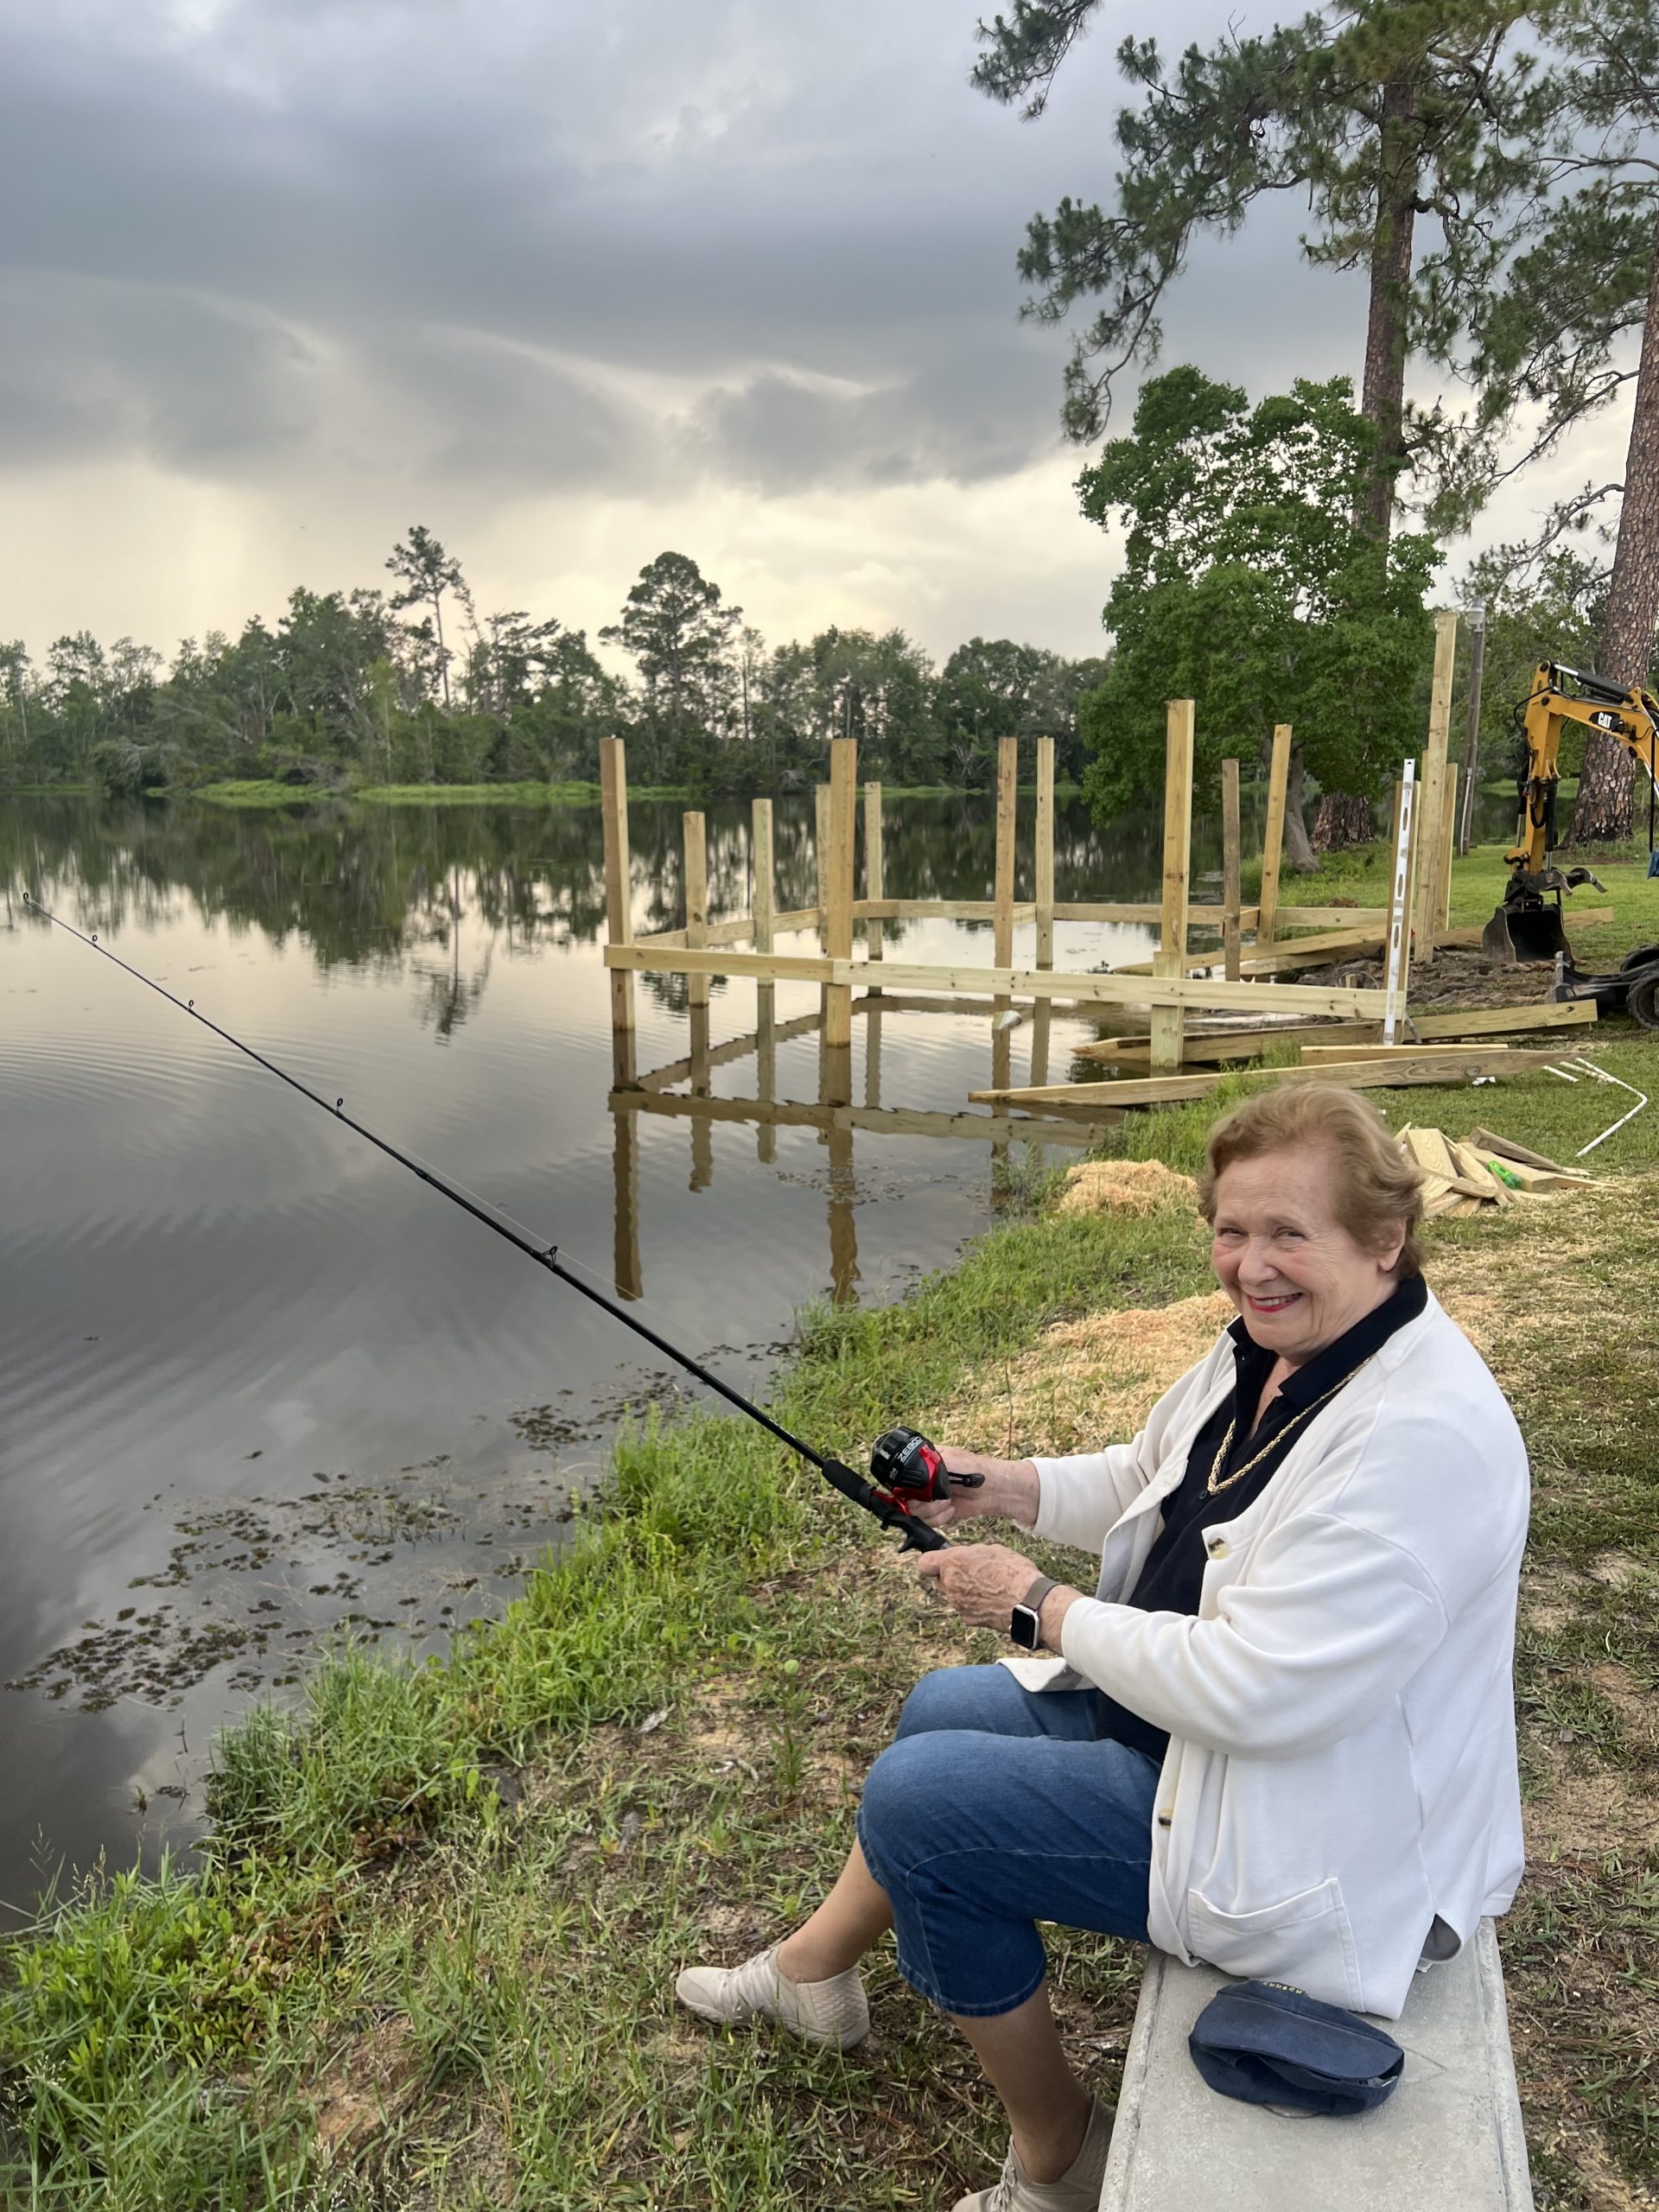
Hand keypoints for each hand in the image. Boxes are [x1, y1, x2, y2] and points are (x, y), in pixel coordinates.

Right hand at [909, 1448, 1039, 1532]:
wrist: (993, 1490)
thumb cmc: (975, 1469)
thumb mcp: (949, 1460)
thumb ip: (928, 1466)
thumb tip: (913, 1476)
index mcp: (922, 1463)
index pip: (901, 1475)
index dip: (904, 1485)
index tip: (919, 1489)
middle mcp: (922, 1481)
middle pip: (904, 1496)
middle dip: (921, 1501)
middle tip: (938, 1498)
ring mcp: (928, 1497)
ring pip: (914, 1510)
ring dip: (932, 1510)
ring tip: (947, 1503)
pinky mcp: (936, 1512)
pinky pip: (926, 1521)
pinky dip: (938, 1518)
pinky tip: (951, 1509)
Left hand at [914, 1540, 1043, 1631]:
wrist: (1029, 1603)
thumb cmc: (1015, 1573)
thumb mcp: (992, 1549)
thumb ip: (971, 1553)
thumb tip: (965, 1556)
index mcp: (953, 1563)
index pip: (925, 1563)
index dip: (933, 1561)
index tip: (941, 1560)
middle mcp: (950, 1584)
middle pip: (940, 1579)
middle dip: (951, 1575)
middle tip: (972, 1571)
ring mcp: (958, 1604)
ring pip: (952, 1594)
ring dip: (963, 1590)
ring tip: (988, 1586)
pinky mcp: (968, 1619)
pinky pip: (964, 1608)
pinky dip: (973, 1604)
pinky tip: (991, 1600)